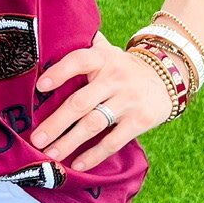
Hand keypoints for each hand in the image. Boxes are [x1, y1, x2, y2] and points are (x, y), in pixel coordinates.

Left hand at [27, 30, 174, 171]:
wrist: (167, 76)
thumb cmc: (122, 67)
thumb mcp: (107, 51)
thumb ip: (82, 44)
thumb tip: (47, 37)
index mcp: (102, 58)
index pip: (79, 60)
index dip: (60, 72)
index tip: (40, 86)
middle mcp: (115, 78)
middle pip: (80, 102)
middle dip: (56, 123)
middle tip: (36, 139)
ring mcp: (128, 100)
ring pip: (94, 124)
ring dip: (69, 141)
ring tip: (51, 154)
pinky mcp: (140, 120)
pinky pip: (113, 141)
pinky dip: (94, 154)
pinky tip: (77, 164)